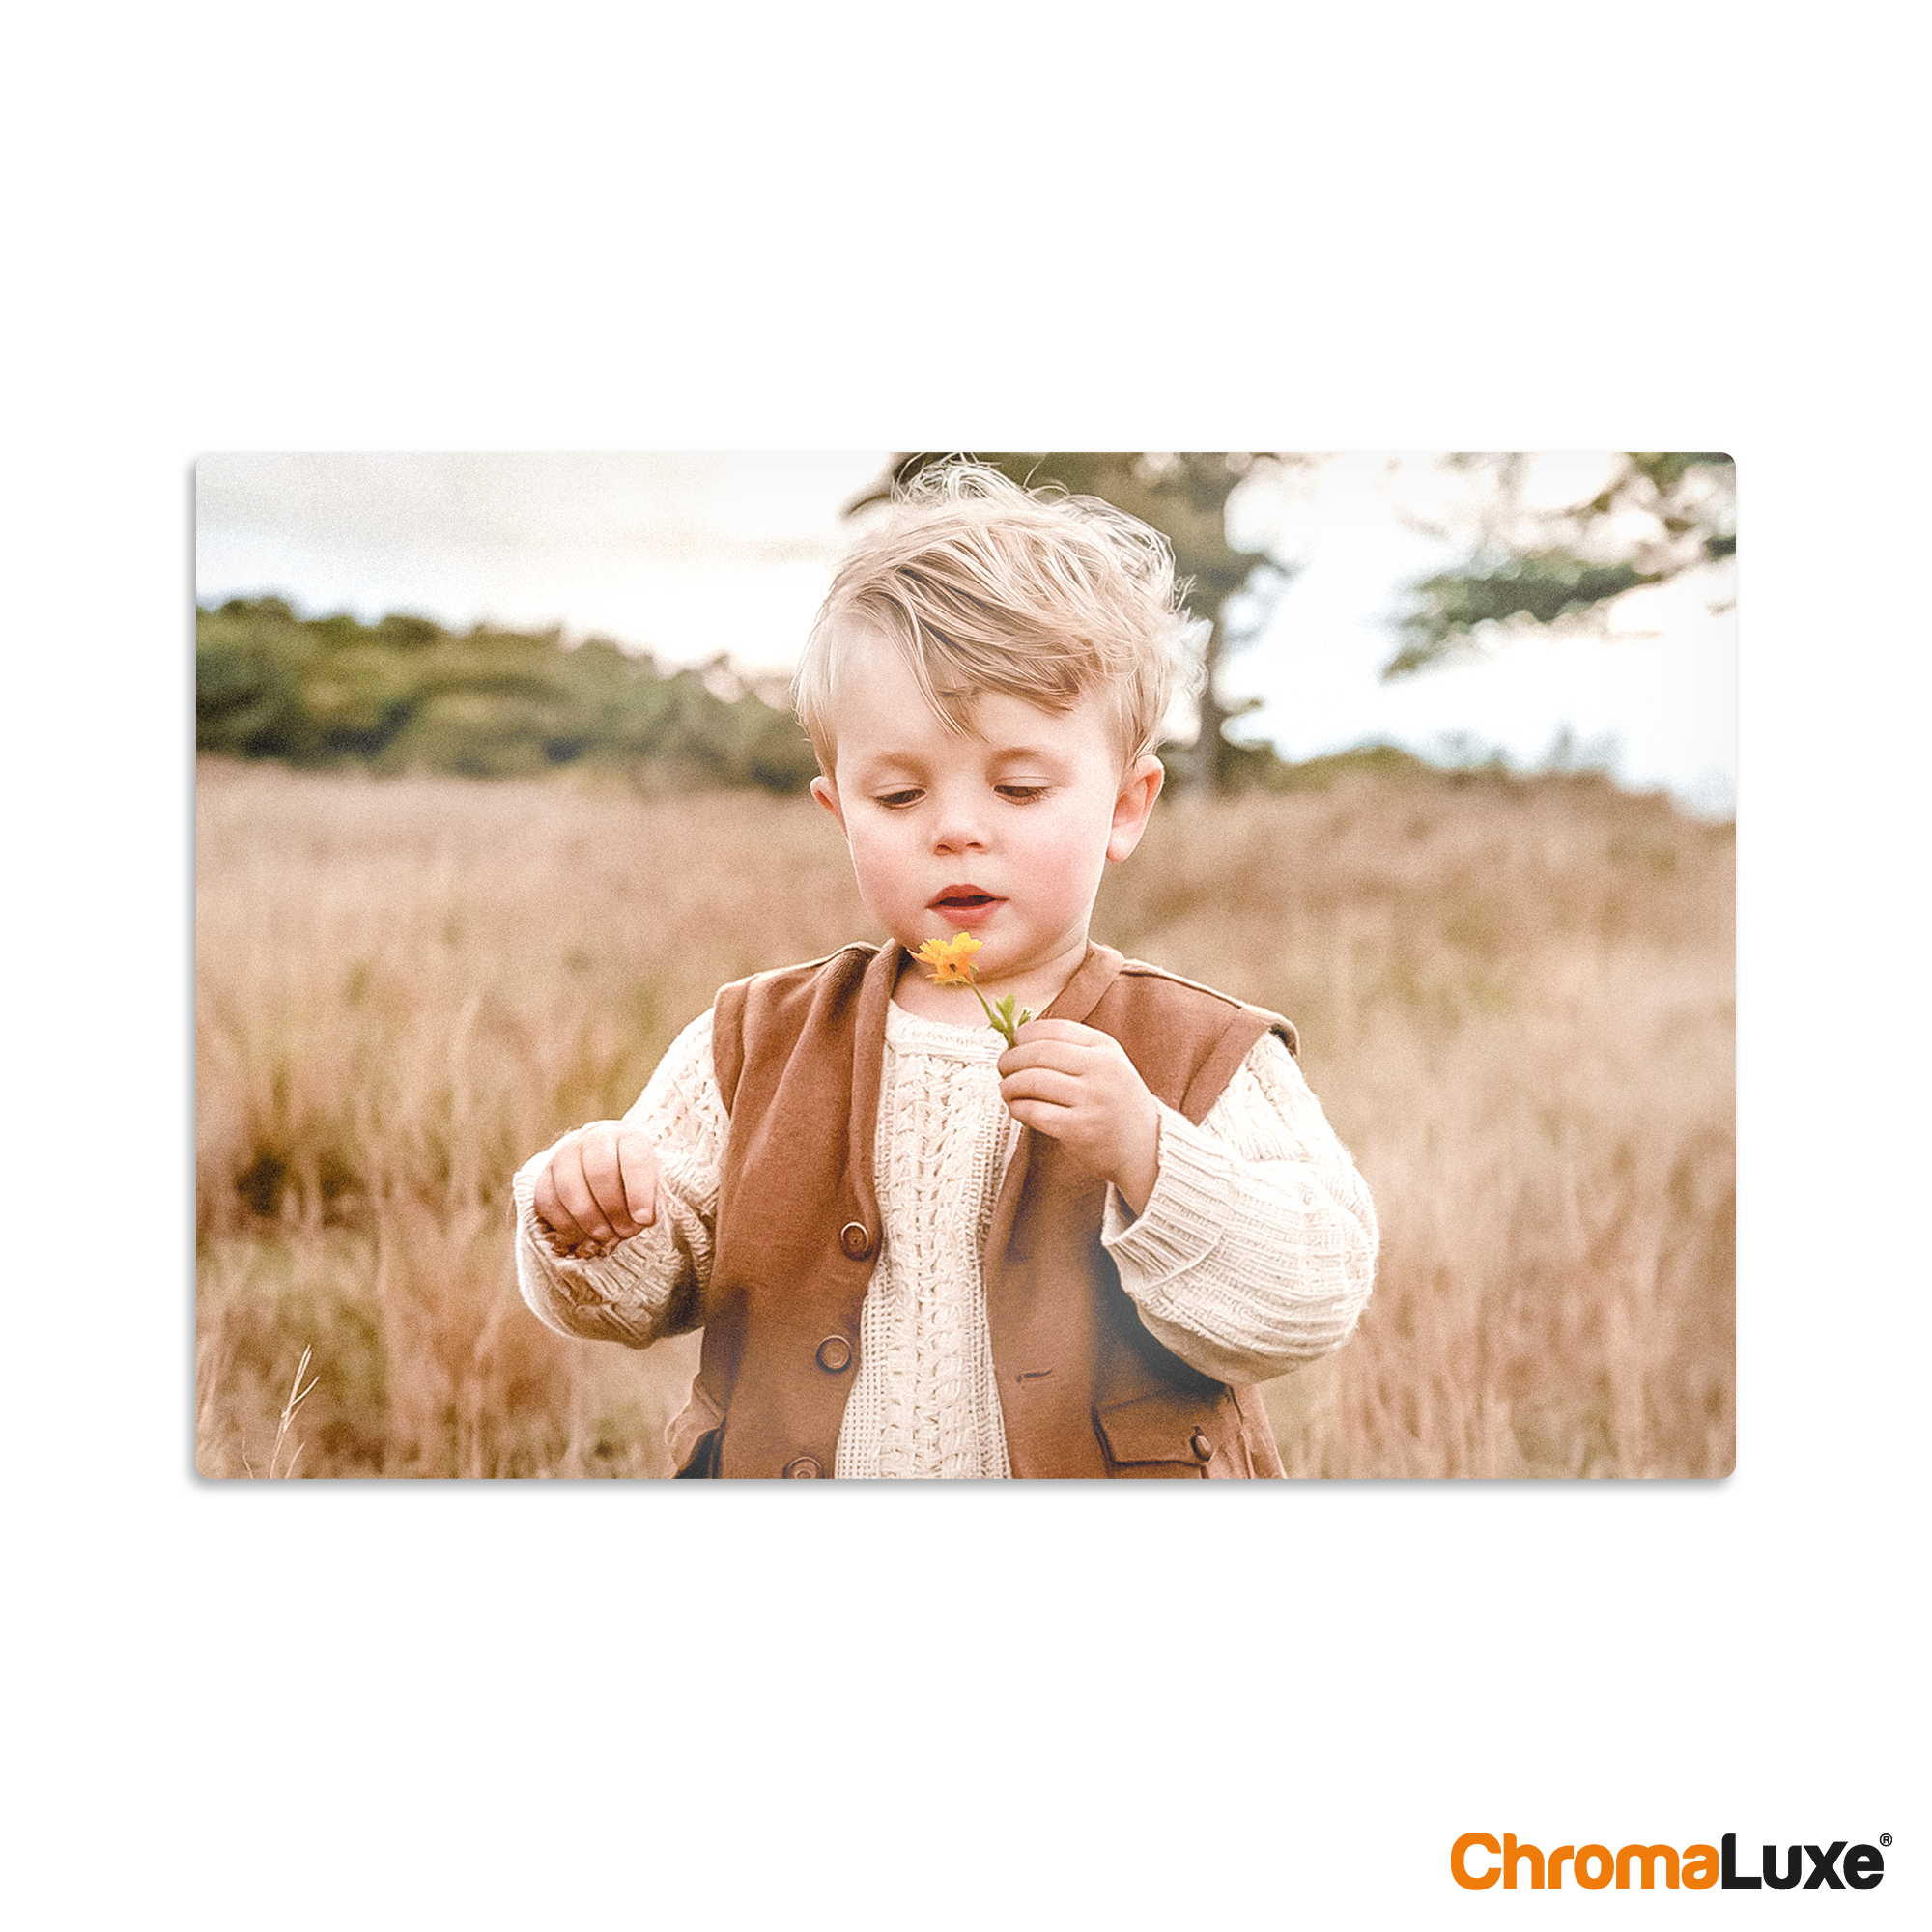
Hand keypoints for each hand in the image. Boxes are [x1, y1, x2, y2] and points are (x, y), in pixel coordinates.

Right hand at [531, 1122, 659, 1257]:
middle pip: (600, 1174)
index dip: (639, 1193)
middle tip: (625, 1233)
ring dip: (589, 1220)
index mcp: (627, 1138)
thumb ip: (653, 1199)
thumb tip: (642, 1220)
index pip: (633, 1160)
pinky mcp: (545, 1175)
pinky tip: (581, 1236)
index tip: (645, 1220)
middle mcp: (593, 1139)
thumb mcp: (655, 1185)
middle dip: (614, 1210)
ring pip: (570, 1189)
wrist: (606, 1170)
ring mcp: (564, 1155)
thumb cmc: (636, 1183)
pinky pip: (547, 1201)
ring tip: (606, 1237)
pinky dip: (564, 1224)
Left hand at [997, 1019, 1160, 1214]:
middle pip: (1039, 1053)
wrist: (1147, 1147)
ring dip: (1009, 1085)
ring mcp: (1092, 1099)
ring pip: (1032, 1081)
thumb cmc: (1117, 1104)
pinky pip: (1034, 1112)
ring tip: (1007, 1090)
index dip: (1025, 1034)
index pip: (1055, 1029)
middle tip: (1002, 1068)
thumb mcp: (1107, 1065)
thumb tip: (1019, 1042)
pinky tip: (1018, 1109)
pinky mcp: (1080, 1129)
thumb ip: (1073, 1050)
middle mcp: (1101, 1069)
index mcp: (1106, 1048)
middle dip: (1011, 1059)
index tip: (1013, 1043)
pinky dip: (1018, 1109)